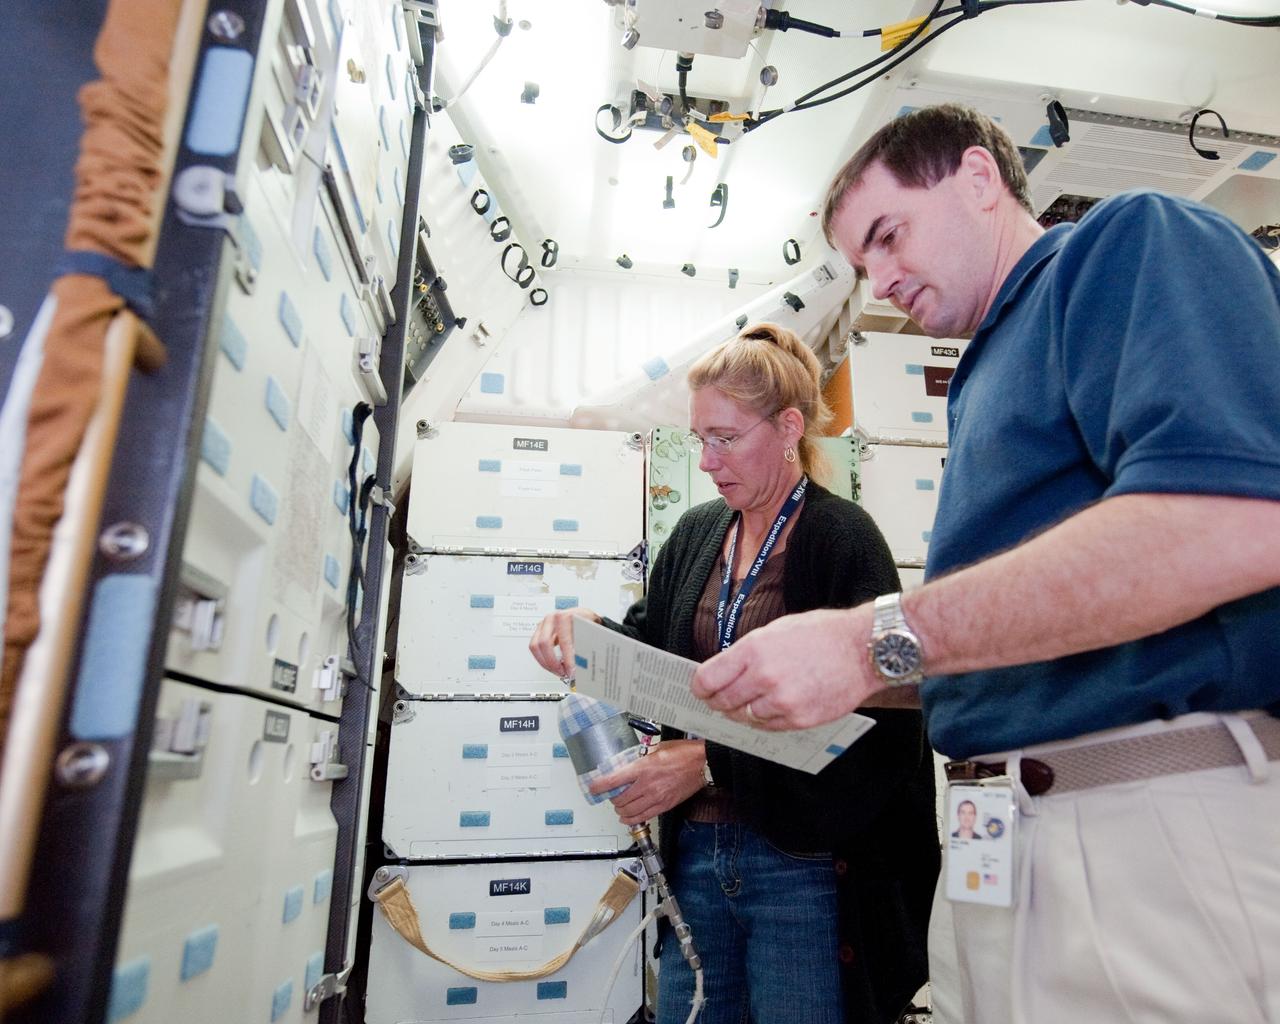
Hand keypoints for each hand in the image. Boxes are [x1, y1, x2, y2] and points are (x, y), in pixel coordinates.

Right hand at [528, 607, 601, 678]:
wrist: (582, 615)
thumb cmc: (585, 621)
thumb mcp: (590, 630)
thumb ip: (585, 645)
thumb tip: (582, 662)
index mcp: (564, 616)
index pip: (563, 640)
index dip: (567, 659)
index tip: (571, 670)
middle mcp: (551, 618)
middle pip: (544, 643)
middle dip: (553, 663)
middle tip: (563, 672)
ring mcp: (543, 624)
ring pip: (535, 646)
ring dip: (546, 663)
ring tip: (558, 671)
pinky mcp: (538, 632)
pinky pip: (534, 648)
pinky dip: (543, 660)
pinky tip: (553, 666)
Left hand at [588, 740, 707, 825]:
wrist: (702, 763)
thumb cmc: (683, 753)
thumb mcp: (656, 748)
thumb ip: (640, 757)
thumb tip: (627, 762)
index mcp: (643, 767)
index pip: (614, 780)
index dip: (599, 786)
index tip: (593, 787)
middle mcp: (647, 785)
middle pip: (619, 799)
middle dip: (612, 798)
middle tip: (611, 794)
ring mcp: (656, 797)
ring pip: (629, 811)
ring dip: (620, 810)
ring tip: (619, 806)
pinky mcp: (664, 805)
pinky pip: (643, 817)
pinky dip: (631, 819)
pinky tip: (627, 816)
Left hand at [690, 604, 889, 728]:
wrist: (862, 649)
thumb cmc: (821, 634)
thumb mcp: (775, 630)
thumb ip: (747, 653)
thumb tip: (724, 671)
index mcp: (753, 650)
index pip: (708, 679)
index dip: (700, 687)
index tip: (701, 689)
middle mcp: (763, 677)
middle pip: (722, 702)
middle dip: (717, 702)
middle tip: (718, 701)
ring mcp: (781, 701)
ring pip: (744, 717)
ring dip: (742, 712)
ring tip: (747, 704)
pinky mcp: (799, 719)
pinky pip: (768, 727)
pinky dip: (764, 720)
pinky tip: (769, 709)